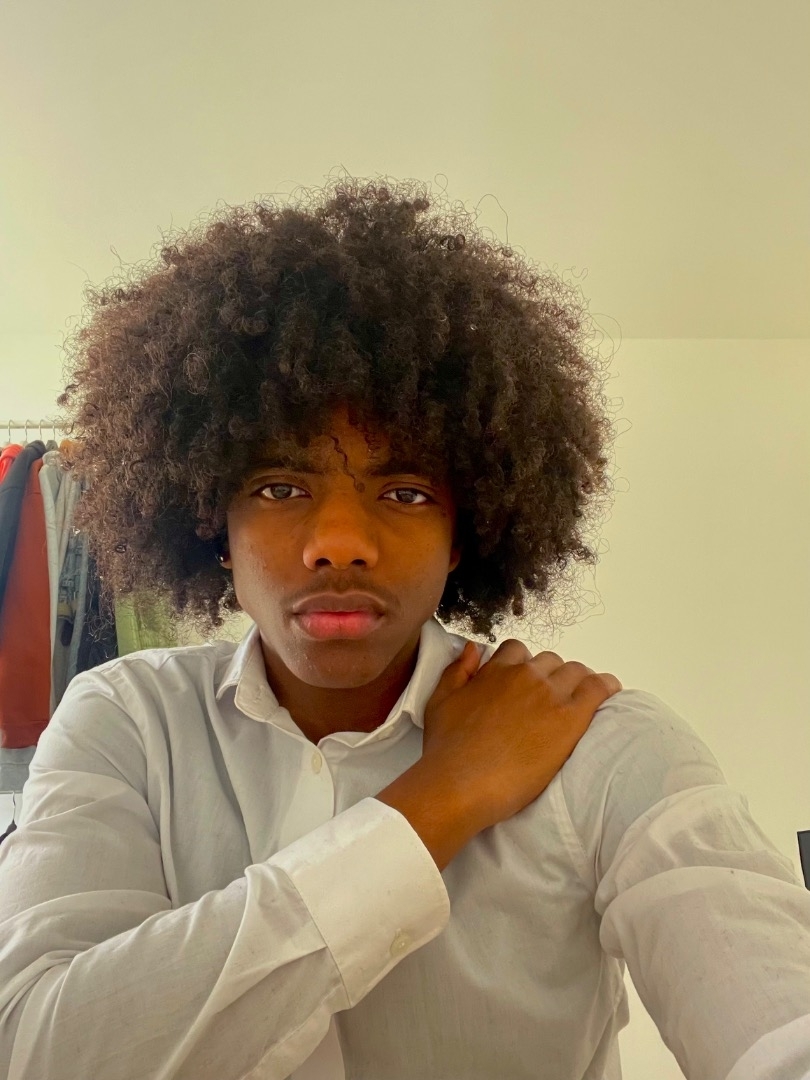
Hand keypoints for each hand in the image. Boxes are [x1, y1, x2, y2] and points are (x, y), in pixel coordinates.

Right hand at [420, 639, 621, 836]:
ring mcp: (550, 696)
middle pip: (550, 662)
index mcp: (496, 670)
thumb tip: (475, 648)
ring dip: (577, 683)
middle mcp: (525, 676)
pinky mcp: (570, 719)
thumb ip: (458, 670)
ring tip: (577, 702)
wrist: (461, 783)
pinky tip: (609, 694)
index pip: (518, 650)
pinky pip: (599, 688)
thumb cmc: (446, 748)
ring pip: (576, 672)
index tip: (524, 684)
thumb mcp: (440, 701)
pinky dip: (605, 687)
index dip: (523, 666)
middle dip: (550, 676)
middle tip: (549, 702)